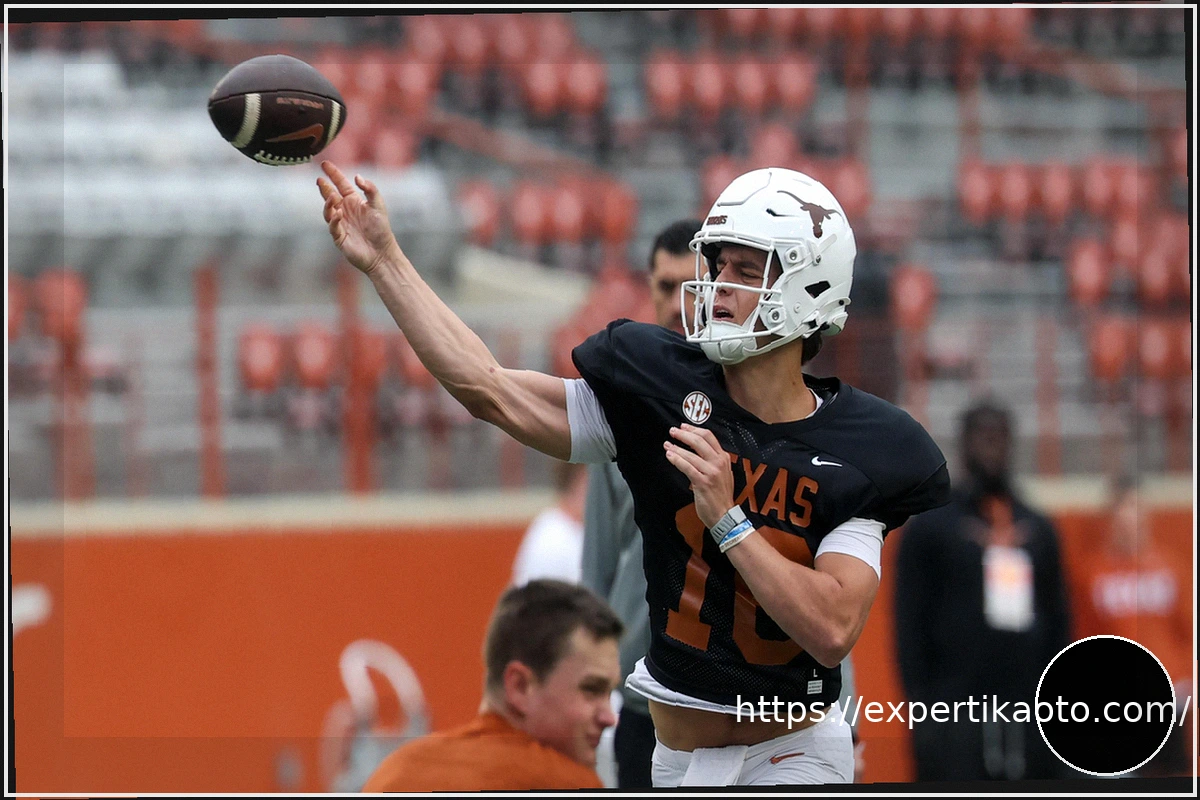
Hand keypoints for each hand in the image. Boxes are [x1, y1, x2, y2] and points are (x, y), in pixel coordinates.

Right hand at [317, 161, 402, 277]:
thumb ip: (370, 189)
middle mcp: (345, 210)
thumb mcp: (378, 205)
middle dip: (324, 187)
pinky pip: (333, 226)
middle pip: (330, 195)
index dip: (333, 174)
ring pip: (328, 210)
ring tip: (332, 196)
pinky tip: (339, 214)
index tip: (325, 164)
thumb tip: (357, 177)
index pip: (341, 184)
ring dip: (328, 203)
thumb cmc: (381, 229)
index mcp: (354, 201)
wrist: (381, 253)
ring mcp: (340, 223)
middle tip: (319, 179)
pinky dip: (334, 219)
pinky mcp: (339, 237)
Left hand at [664, 423, 734, 529]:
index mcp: (723, 458)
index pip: (709, 436)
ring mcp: (711, 472)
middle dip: (683, 434)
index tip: (683, 427)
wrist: (724, 514)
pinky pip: (687, 467)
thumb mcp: (723, 473)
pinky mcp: (702, 482)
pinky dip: (677, 459)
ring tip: (667, 445)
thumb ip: (713, 461)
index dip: (694, 429)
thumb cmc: (721, 495)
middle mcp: (718, 462)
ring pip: (690, 454)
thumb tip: (696, 449)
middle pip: (699, 441)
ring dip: (676, 448)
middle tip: (672, 431)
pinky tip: (670, 456)